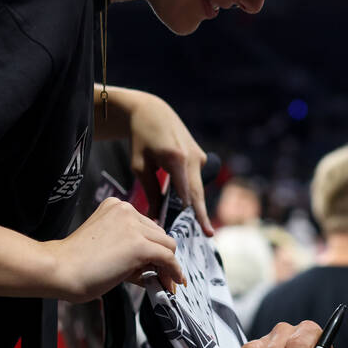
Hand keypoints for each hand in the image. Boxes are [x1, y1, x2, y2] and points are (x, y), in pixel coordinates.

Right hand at [44, 196, 184, 301]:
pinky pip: (168, 258)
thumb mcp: (105, 245)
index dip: (150, 247)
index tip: (152, 265)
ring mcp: (134, 227)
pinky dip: (174, 271)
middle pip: (159, 235)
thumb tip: (155, 265)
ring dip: (166, 265)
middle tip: (156, 277)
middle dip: (159, 256)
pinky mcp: (139, 246)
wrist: (60, 270)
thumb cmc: (75, 263)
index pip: (146, 226)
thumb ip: (128, 247)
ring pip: (167, 245)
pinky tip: (174, 282)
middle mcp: (126, 210)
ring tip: (160, 283)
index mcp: (115, 206)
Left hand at [120, 89, 213, 235]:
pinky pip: (196, 178)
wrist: (152, 111)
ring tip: (197, 225)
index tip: (187, 230)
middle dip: (201, 215)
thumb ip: (150, 192)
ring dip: (195, 204)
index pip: (185, 193)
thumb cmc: (141, 138)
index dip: (186, 214)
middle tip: (207, 235)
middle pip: (198, 193)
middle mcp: (193, 158)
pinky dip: (191, 190)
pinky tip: (182, 199)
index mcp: (177, 159)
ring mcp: (199, 156)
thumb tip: (155, 218)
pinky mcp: (200, 155)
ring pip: (198, 186)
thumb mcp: (140, 166)